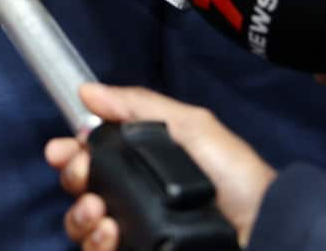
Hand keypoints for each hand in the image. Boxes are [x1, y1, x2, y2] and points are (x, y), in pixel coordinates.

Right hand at [44, 84, 275, 249]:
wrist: (266, 228)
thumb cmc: (234, 176)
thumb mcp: (191, 126)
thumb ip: (138, 106)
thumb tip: (86, 90)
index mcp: (137, 165)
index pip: (88, 159)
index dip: (67, 153)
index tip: (59, 151)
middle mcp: (130, 199)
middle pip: (78, 192)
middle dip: (73, 181)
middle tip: (87, 179)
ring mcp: (133, 232)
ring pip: (81, 227)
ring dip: (80, 217)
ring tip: (101, 213)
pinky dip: (96, 245)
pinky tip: (111, 234)